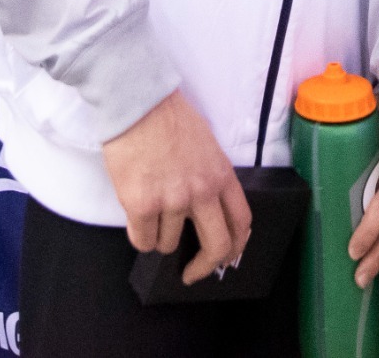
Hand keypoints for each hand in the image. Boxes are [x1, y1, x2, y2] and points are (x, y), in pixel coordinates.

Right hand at [101, 89, 251, 284]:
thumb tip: (207, 210)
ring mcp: (172, 200)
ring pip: (169, 243)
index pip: (241, 222)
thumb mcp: (206, 147)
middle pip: (216, 245)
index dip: (235, 247)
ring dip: (160, 237)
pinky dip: (139, 235)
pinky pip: (142, 239)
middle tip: (191, 274)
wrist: (137, 104)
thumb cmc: (169, 119)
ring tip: (151, 213)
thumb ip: (210, 178)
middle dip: (204, 267)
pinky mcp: (142, 205)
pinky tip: (136, 218)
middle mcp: (202, 191)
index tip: (227, 258)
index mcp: (221, 175)